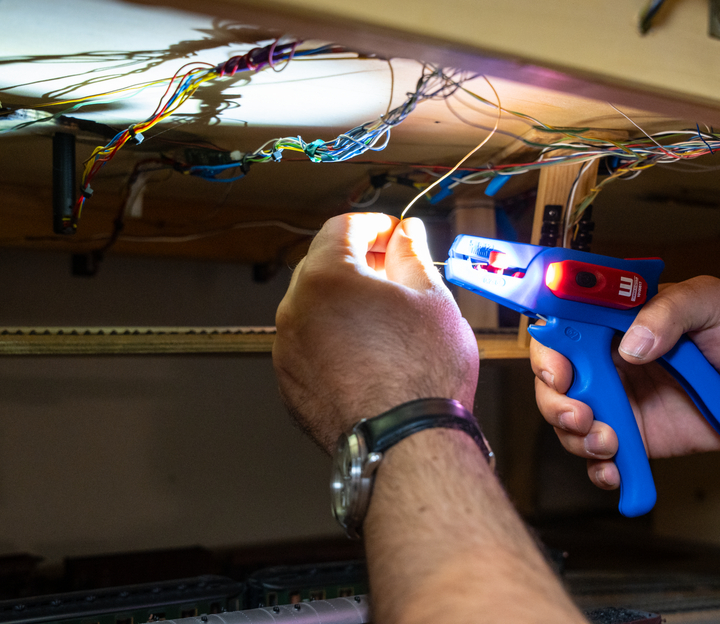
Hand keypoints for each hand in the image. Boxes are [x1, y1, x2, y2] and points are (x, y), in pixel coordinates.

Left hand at [273, 213, 479, 452]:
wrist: (406, 445)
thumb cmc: (423, 374)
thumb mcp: (432, 299)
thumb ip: (412, 256)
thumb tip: (406, 234)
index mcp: (326, 278)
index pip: (342, 227)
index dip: (375, 225)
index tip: (396, 235)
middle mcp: (294, 310)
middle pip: (323, 265)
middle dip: (358, 261)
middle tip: (396, 273)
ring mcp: (287, 351)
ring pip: (314, 308)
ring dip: (344, 302)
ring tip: (386, 320)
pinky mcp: (289, 386)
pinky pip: (309, 346)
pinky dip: (333, 340)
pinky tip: (368, 355)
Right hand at [531, 276, 719, 489]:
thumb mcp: (711, 302)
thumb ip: (670, 310)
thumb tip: (633, 344)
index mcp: (613, 321)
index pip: (562, 329)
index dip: (548, 351)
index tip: (560, 374)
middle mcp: (605, 360)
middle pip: (551, 379)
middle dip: (555, 403)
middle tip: (582, 417)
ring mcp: (614, 400)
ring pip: (565, 421)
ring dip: (576, 438)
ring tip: (611, 444)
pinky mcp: (627, 435)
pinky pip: (597, 456)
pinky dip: (598, 468)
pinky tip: (616, 470)